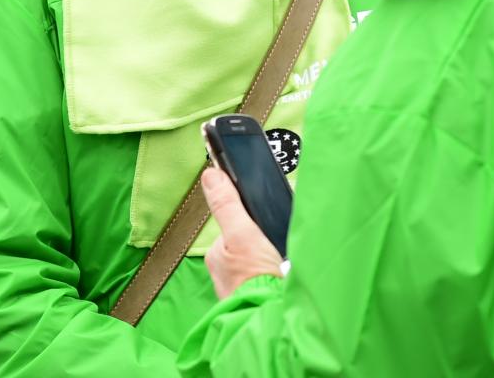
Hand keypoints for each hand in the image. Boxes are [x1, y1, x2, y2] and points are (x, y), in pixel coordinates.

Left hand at [201, 166, 284, 298]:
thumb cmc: (257, 280)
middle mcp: (224, 272)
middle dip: (261, 243)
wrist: (273, 318)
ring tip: (283, 263)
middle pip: (245, 244)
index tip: (266, 227)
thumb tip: (210, 174)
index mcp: (217, 255)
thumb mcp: (244, 234)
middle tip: (277, 248)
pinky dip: (273, 275)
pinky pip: (264, 278)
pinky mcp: (254, 300)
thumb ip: (227, 205)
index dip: (251, 222)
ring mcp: (238, 288)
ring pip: (255, 262)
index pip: (234, 227)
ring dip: (269, 260)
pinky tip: (284, 276)